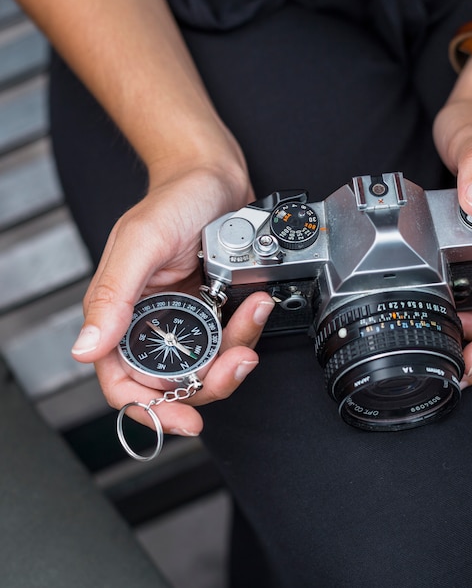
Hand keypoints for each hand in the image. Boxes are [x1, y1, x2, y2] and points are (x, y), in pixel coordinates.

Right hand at [70, 162, 272, 434]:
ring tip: (252, 315)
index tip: (184, 421)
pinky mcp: (216, 308)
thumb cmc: (174, 200)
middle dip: (209, 382)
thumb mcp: (141, 242)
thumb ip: (113, 296)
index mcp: (121, 313)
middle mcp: (153, 321)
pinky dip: (249, 329)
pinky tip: (256, 304)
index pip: (123, 380)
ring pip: (210, 365)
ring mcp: (188, 318)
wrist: (215, 177)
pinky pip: (233, 337)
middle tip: (236, 362)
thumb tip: (86, 350)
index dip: (150, 409)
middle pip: (175, 383)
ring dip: (236, 352)